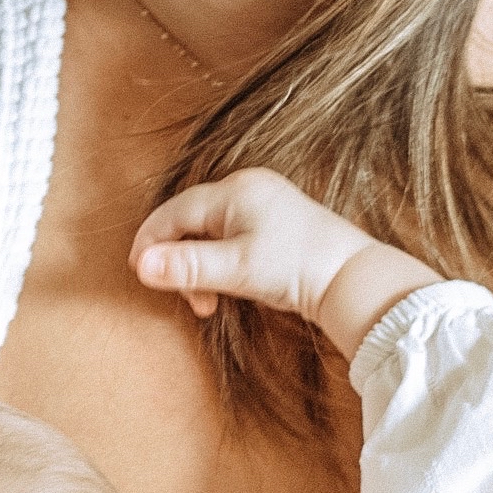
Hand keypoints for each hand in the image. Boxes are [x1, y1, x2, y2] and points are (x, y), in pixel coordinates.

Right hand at [130, 170, 435, 361]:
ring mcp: (263, 205)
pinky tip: (229, 289)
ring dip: (201, 269)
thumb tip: (141, 265)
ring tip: (208, 303)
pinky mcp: (275, 224)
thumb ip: (188, 266)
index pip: (174, 212)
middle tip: (186, 298)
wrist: (352, 279)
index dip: (151, 242)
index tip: (140, 274)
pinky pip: (230, 240)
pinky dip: (221, 265)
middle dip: (180, 261)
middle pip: (191, 222)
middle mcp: (247, 189)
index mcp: (235, 191)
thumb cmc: (297, 268)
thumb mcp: (236, 270)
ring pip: (210, 234)